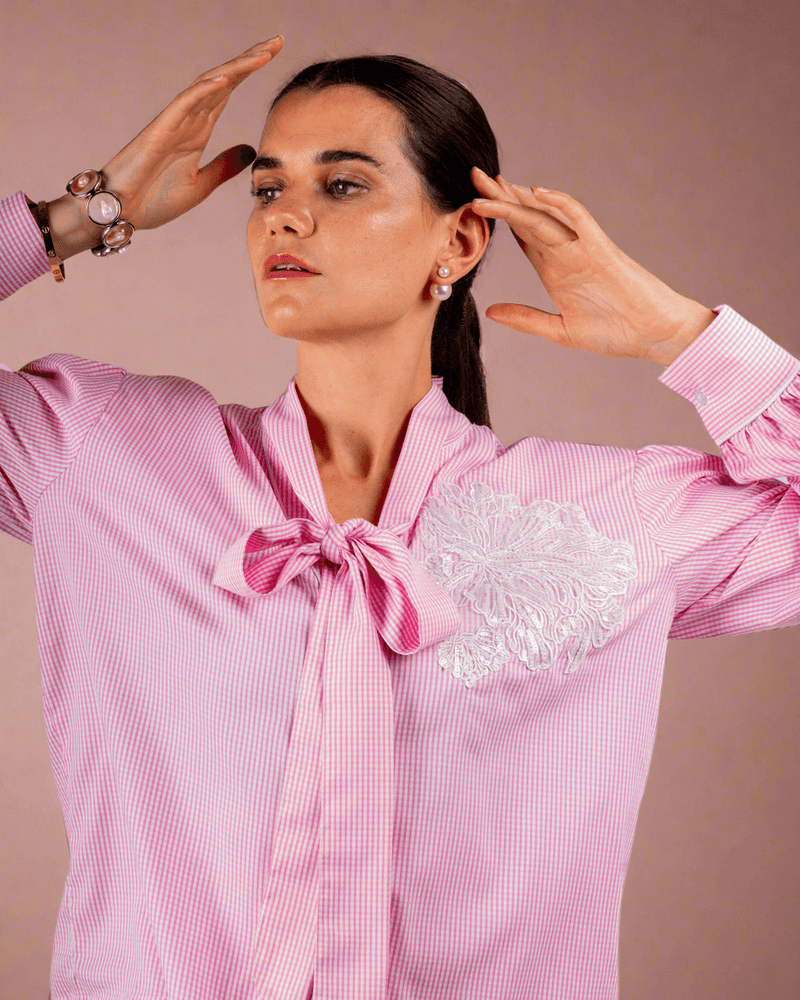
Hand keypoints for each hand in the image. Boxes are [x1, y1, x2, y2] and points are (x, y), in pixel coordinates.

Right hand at [98, 36, 284, 230]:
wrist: (123, 213)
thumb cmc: (154, 199)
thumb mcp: (202, 185)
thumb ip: (225, 167)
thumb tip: (250, 150)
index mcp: (198, 130)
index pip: (228, 91)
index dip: (250, 71)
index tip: (275, 53)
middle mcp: (189, 119)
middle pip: (223, 79)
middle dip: (250, 59)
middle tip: (277, 40)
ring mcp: (174, 121)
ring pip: (208, 84)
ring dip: (235, 68)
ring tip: (262, 54)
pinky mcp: (159, 130)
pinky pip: (184, 104)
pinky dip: (204, 90)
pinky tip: (226, 79)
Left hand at [469, 168, 715, 364]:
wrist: (656, 335)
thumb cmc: (617, 332)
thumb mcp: (560, 330)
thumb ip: (525, 319)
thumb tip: (490, 310)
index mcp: (555, 271)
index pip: (520, 235)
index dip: (497, 218)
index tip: (471, 204)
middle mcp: (566, 254)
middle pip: (526, 218)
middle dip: (499, 197)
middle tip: (472, 176)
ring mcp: (582, 249)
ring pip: (544, 215)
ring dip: (515, 198)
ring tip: (486, 181)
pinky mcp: (601, 250)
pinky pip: (579, 219)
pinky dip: (559, 203)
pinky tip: (535, 192)